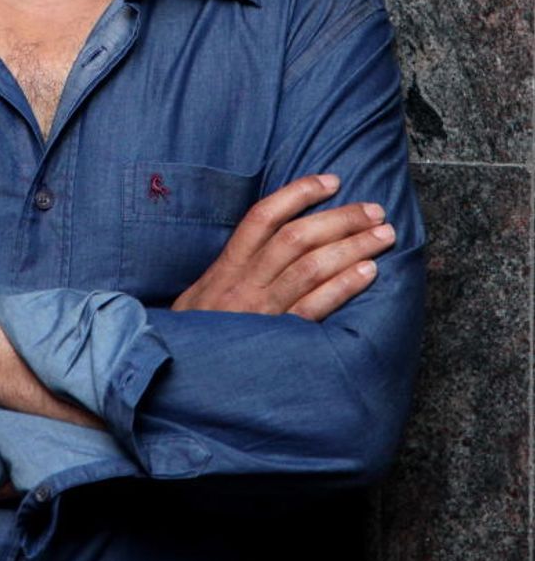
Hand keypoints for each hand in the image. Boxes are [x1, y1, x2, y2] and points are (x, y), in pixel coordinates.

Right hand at [172, 174, 394, 320]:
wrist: (177, 379)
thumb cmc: (196, 337)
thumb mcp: (199, 296)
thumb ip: (231, 271)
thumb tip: (267, 243)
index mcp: (226, 267)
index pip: (263, 217)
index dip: (298, 194)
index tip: (332, 181)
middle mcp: (244, 282)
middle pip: (296, 237)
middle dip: (340, 219)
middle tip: (374, 211)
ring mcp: (260, 310)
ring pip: (310, 266)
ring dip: (352, 246)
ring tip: (383, 236)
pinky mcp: (276, 339)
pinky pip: (314, 307)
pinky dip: (344, 286)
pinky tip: (368, 272)